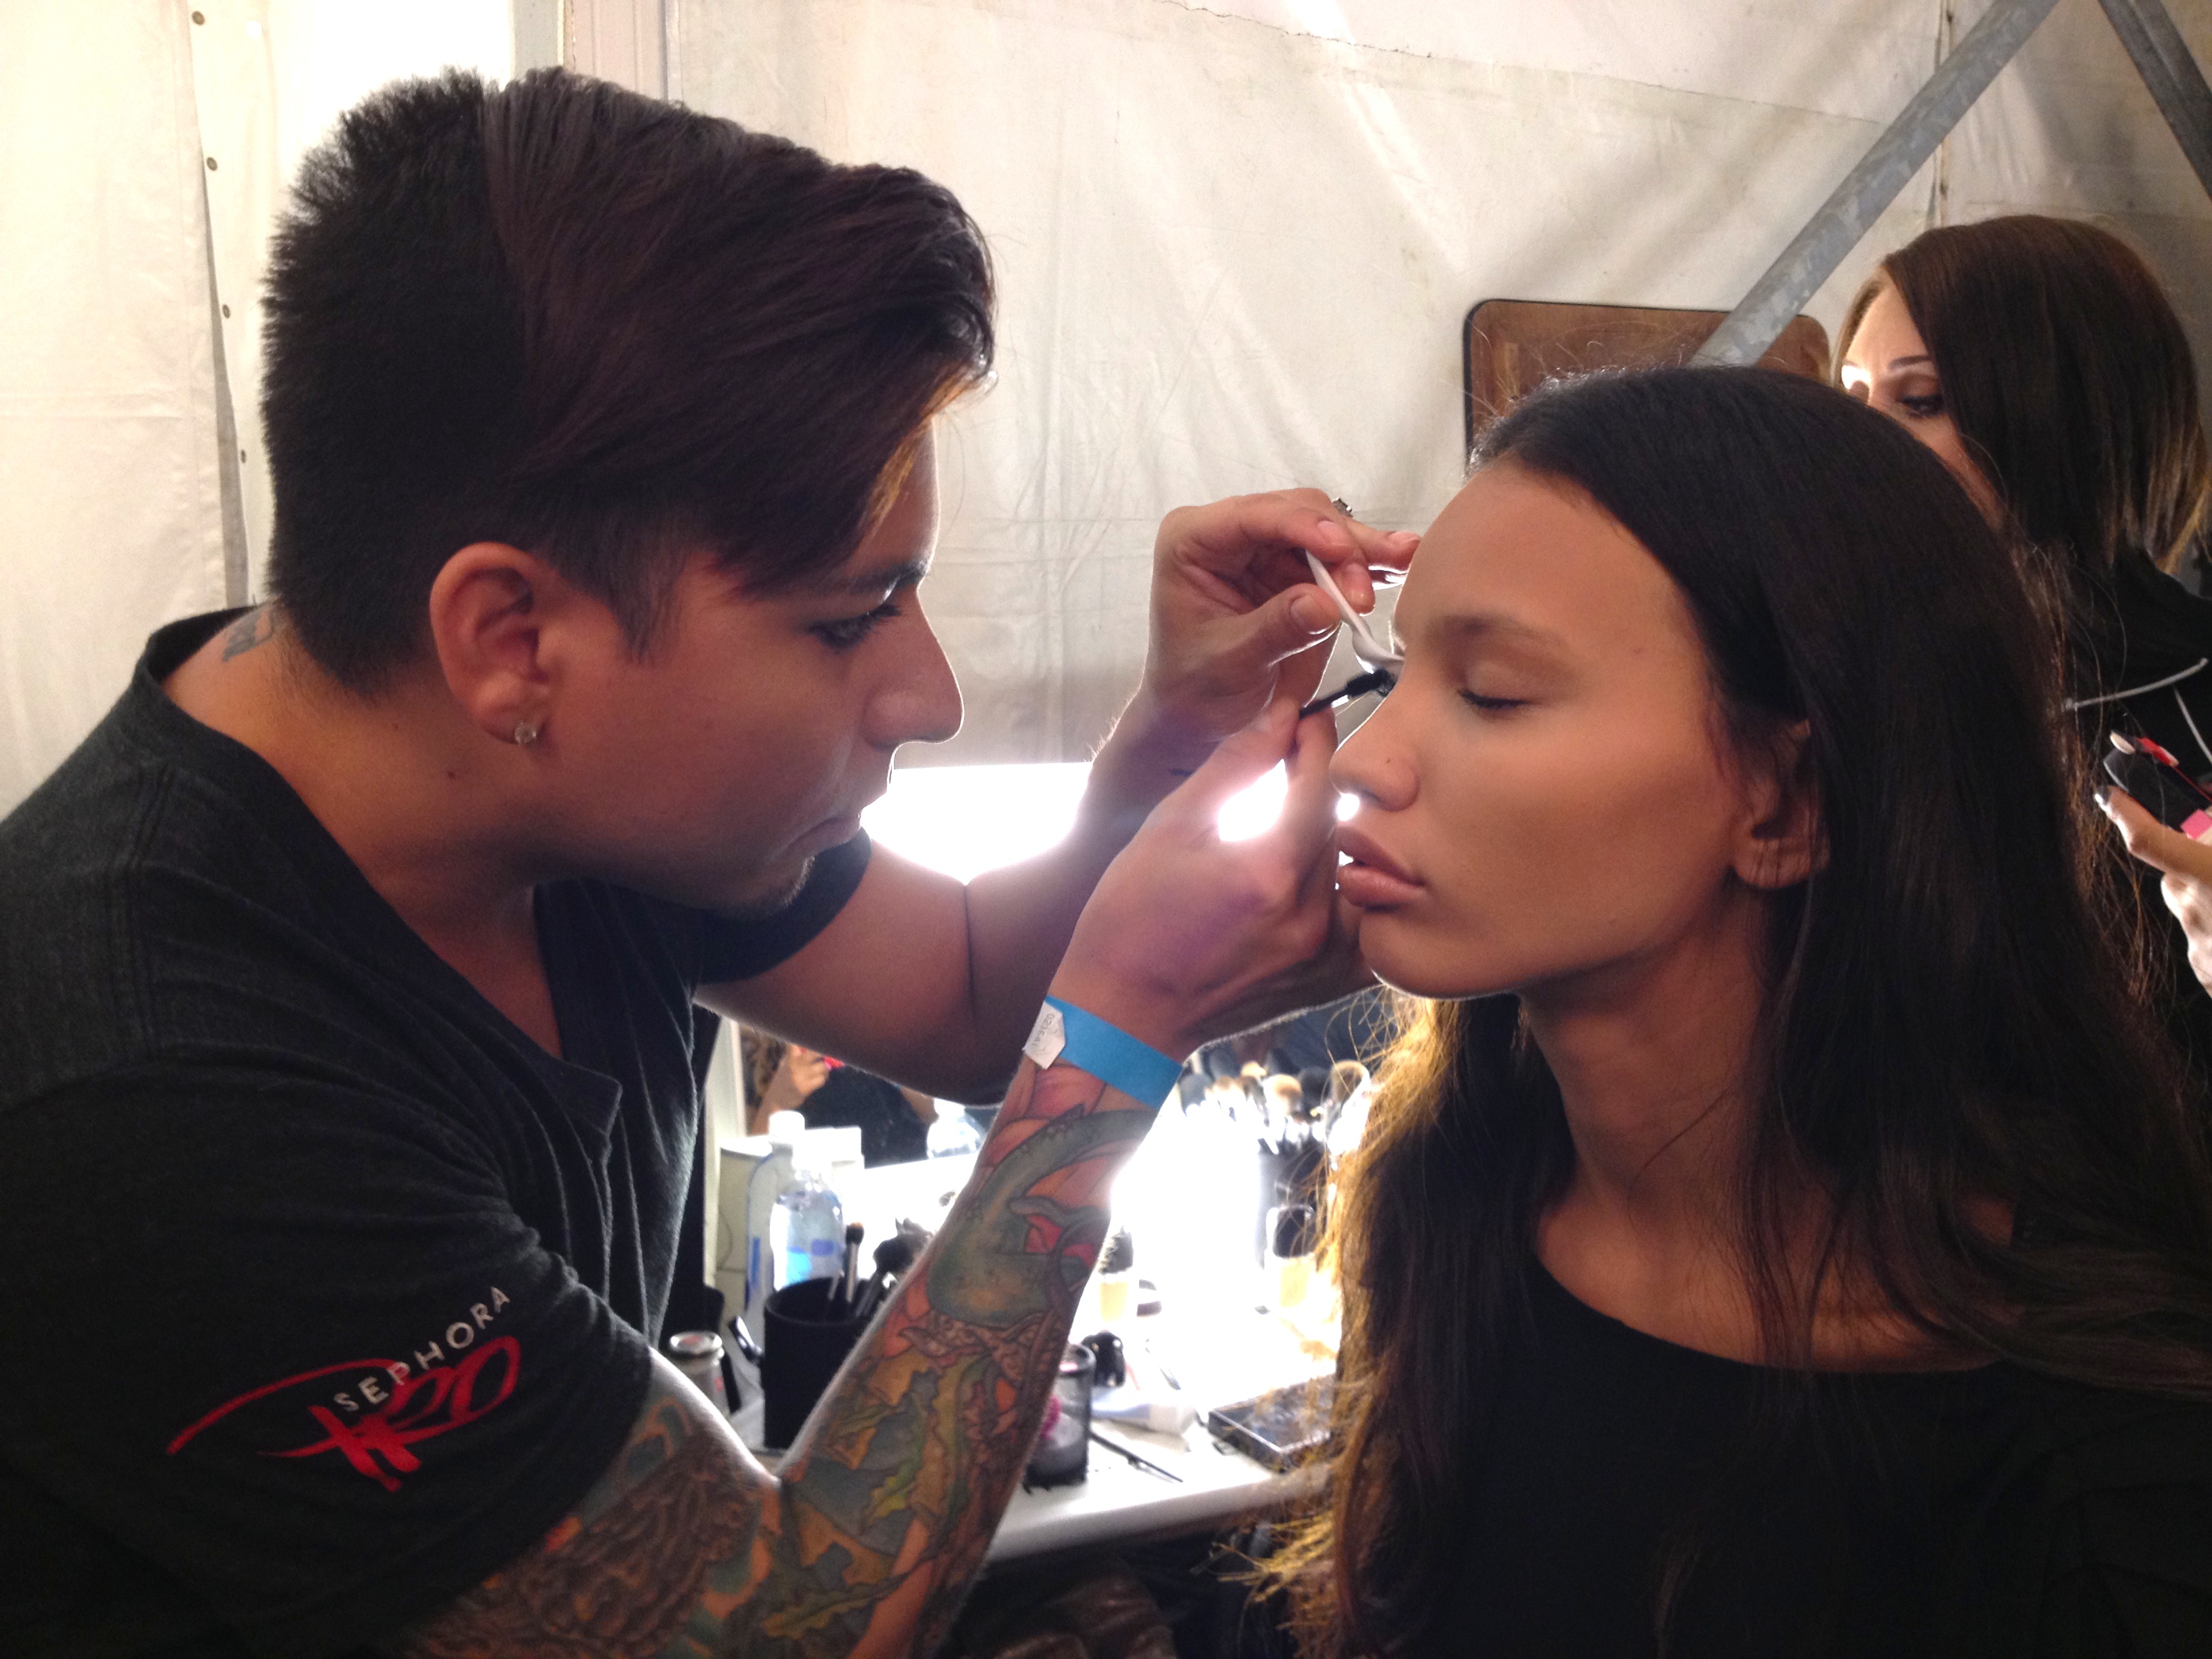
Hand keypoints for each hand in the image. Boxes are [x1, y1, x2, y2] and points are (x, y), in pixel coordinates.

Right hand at [758, 1044, 830, 1122]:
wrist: (775, 1101)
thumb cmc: (781, 1081)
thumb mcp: (784, 1066)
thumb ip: (792, 1055)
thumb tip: (805, 1045)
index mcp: (789, 1059)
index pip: (796, 1044)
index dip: (807, 1040)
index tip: (816, 1040)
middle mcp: (795, 1066)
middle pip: (815, 1052)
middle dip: (823, 1052)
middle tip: (828, 1052)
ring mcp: (800, 1077)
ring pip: (822, 1067)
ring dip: (825, 1068)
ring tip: (823, 1070)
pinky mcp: (805, 1088)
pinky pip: (821, 1079)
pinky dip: (822, 1079)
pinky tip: (819, 1079)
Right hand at [1050, 694, 1369, 1059]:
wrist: (1125, 1015)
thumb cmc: (1131, 920)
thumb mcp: (1169, 827)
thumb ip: (1234, 765)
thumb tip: (1280, 715)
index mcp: (1266, 873)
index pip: (1320, 783)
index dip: (1316, 742)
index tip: (1309, 720)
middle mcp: (1308, 919)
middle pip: (1343, 825)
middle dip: (1323, 787)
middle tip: (1300, 764)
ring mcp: (1325, 957)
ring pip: (1357, 870)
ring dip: (1337, 840)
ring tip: (1303, 825)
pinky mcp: (1330, 983)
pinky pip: (1369, 924)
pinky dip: (1354, 895)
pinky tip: (1324, 881)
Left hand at [1131, 491, 1417, 763]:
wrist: (1202, 715)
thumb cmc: (1197, 687)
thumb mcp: (1232, 661)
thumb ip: (1278, 629)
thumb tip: (1325, 605)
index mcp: (1193, 540)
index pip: (1254, 516)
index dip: (1303, 526)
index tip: (1342, 549)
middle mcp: (1231, 533)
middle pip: (1299, 516)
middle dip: (1340, 547)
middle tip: (1366, 592)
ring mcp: (1267, 549)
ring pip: (1327, 532)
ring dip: (1364, 552)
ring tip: (1403, 562)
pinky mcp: (1297, 570)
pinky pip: (1338, 558)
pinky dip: (1367, 566)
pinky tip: (1400, 566)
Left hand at [2103, 788, 2211, 994]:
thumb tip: (2209, 824)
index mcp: (2209, 877)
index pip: (2147, 841)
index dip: (2125, 814)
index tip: (2111, 797)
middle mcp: (2193, 912)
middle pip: (2176, 875)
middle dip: (2199, 861)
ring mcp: (2200, 948)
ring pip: (2194, 908)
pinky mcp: (2209, 975)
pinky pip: (2208, 940)